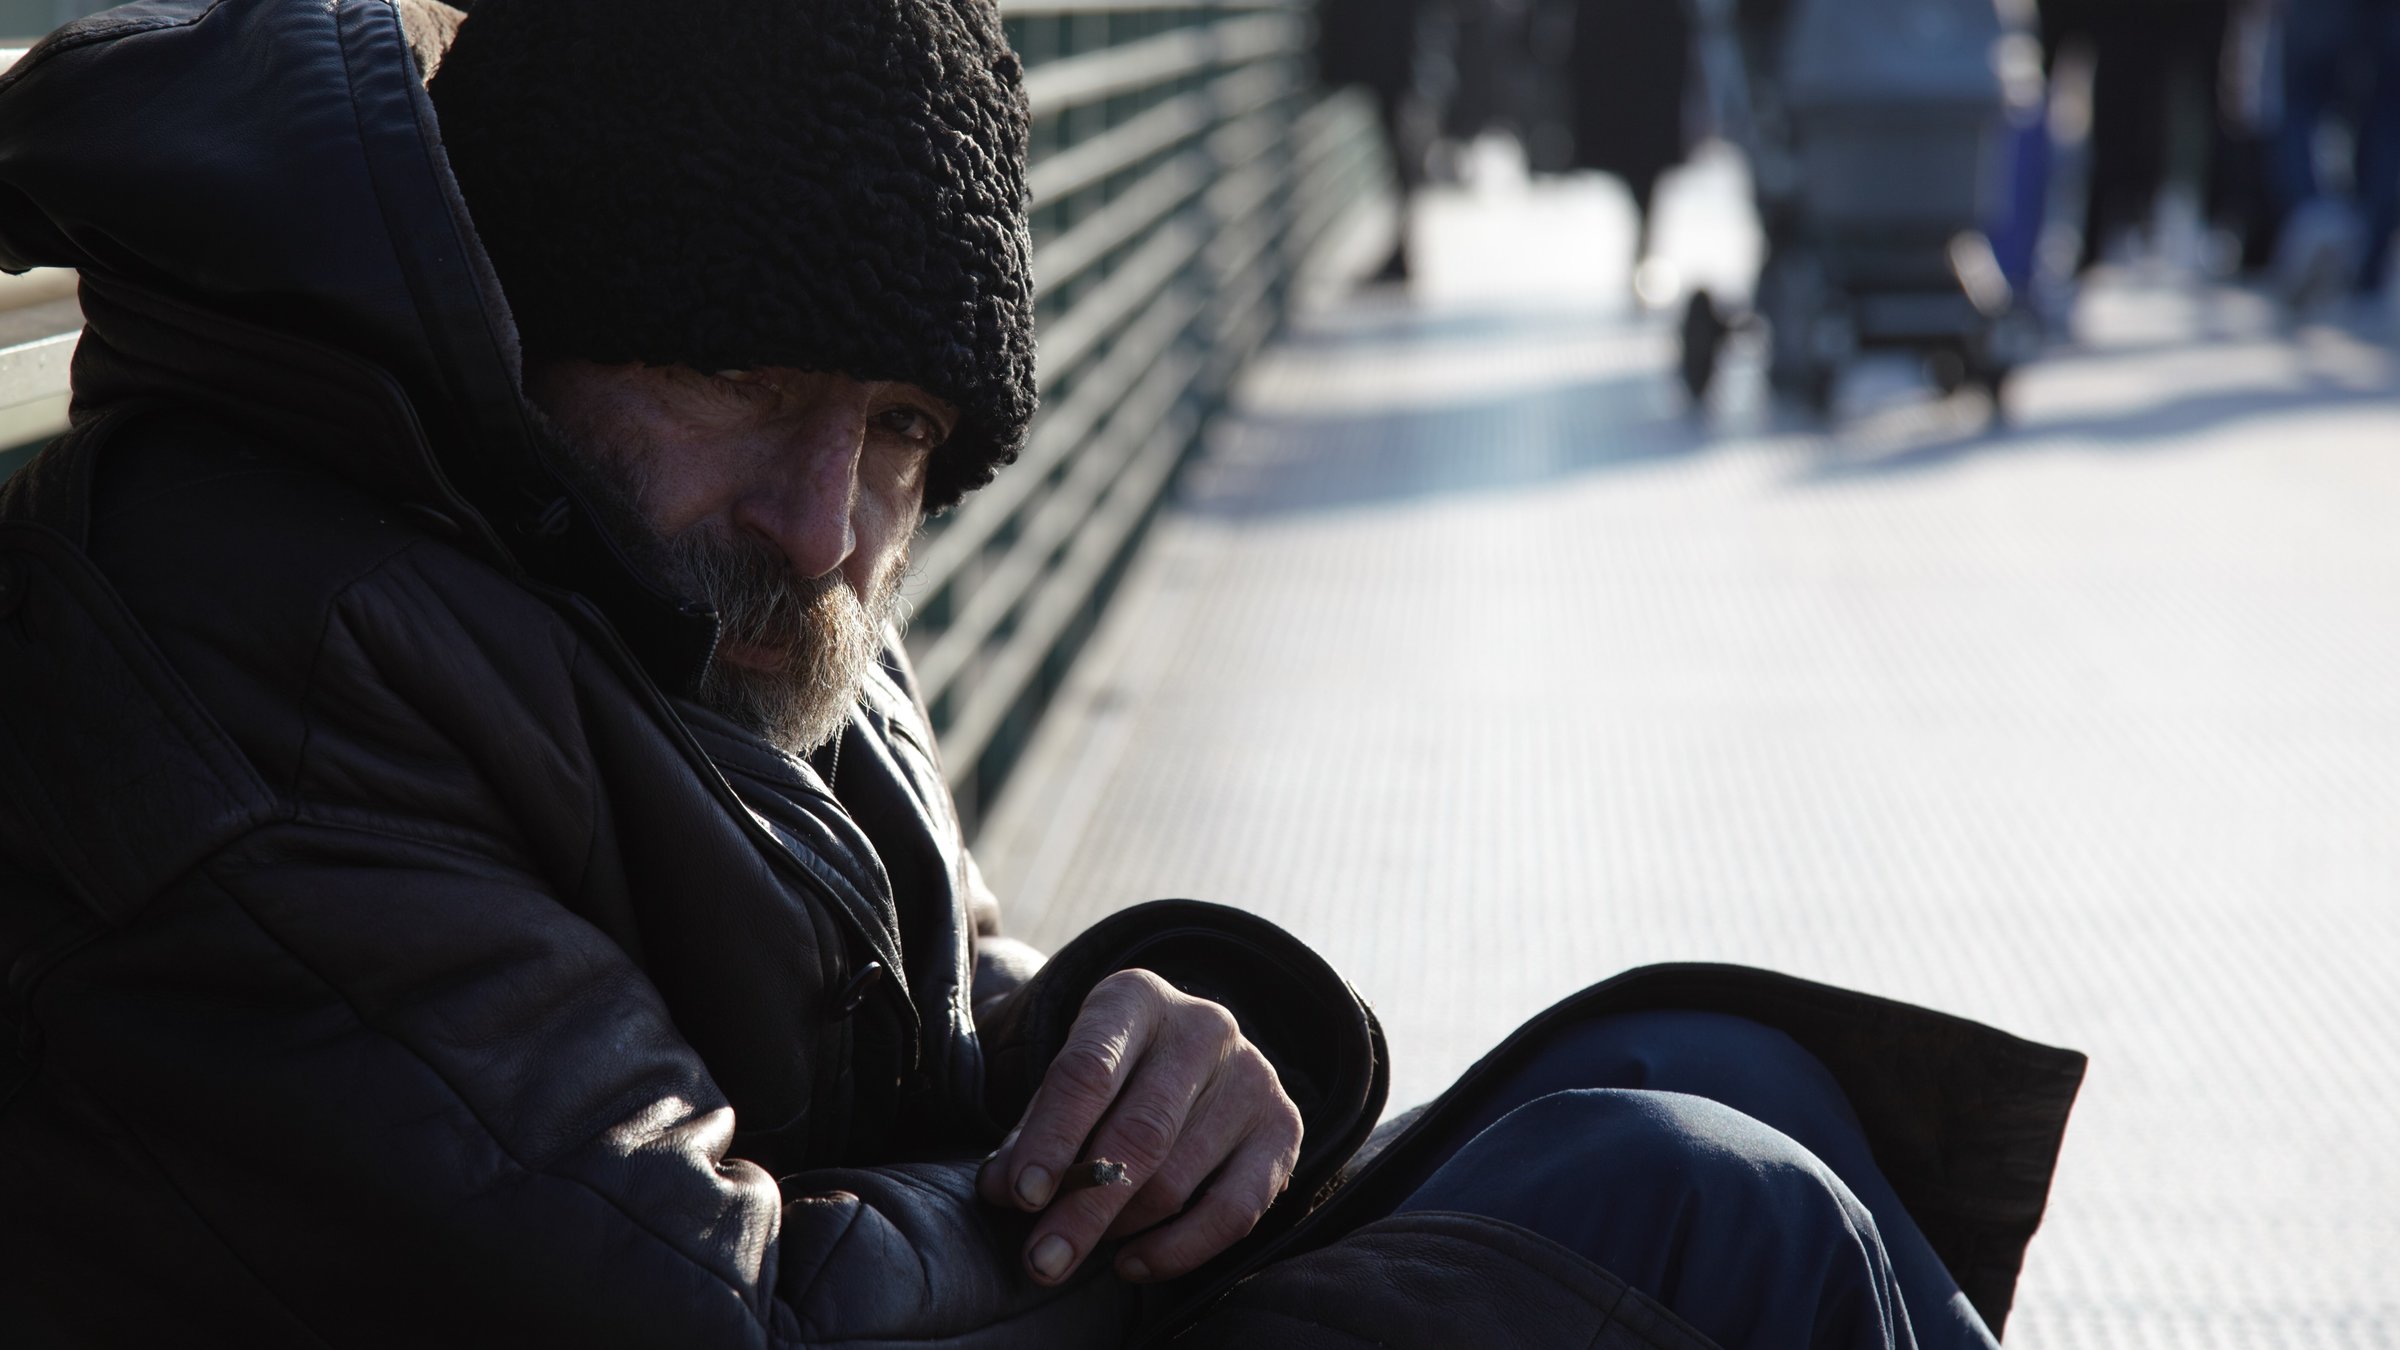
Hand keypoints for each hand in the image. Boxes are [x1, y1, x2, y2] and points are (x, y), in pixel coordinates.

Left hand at [977, 968, 1302, 1286]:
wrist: (1189, 1055)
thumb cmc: (1112, 1074)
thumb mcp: (1066, 1084)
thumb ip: (1032, 1134)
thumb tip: (1005, 1192)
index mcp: (1134, 1000)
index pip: (1089, 1071)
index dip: (1052, 1139)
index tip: (1021, 1197)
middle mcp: (1202, 1028)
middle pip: (1140, 1134)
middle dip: (1085, 1207)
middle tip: (1042, 1260)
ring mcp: (1252, 1076)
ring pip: (1178, 1179)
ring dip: (1120, 1229)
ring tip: (1079, 1248)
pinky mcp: (1284, 1127)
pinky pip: (1234, 1212)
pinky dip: (1178, 1250)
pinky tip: (1133, 1263)